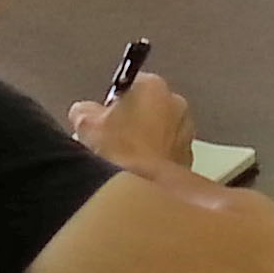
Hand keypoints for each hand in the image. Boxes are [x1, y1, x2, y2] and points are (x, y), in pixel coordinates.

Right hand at [68, 72, 194, 175]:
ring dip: (145, 141)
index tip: (103, 119)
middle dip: (131, 121)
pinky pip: (167, 152)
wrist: (145, 187)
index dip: (112, 103)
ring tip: (124, 159)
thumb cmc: (120, 152)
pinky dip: (156, 159)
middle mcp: (175, 103)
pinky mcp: (189, 156)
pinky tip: (139, 171)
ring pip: (160, 131)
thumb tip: (84, 112)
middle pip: (147, 107)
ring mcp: (186, 130)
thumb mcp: (86, 124)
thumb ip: (84, 110)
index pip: (129, 85)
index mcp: (152, 86)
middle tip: (111, 140)